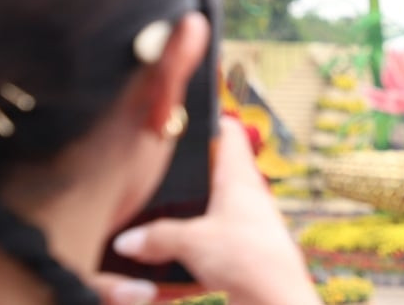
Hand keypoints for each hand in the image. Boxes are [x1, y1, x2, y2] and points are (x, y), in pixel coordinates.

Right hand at [107, 117, 320, 304]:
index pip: (229, 132)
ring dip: (188, 215)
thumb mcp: (192, 241)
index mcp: (239, 178)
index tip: (184, 116)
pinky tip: (168, 264)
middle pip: (216, 172)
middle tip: (154, 172)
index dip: (210, 119)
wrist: (277, 301)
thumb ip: (157, 237)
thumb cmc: (246, 258)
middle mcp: (246, 197)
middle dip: (188, 174)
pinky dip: (191, 250)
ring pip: (212, 210)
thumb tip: (127, 241)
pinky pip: (212, 245)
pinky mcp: (243, 255)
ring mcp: (246, 226)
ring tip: (154, 218)